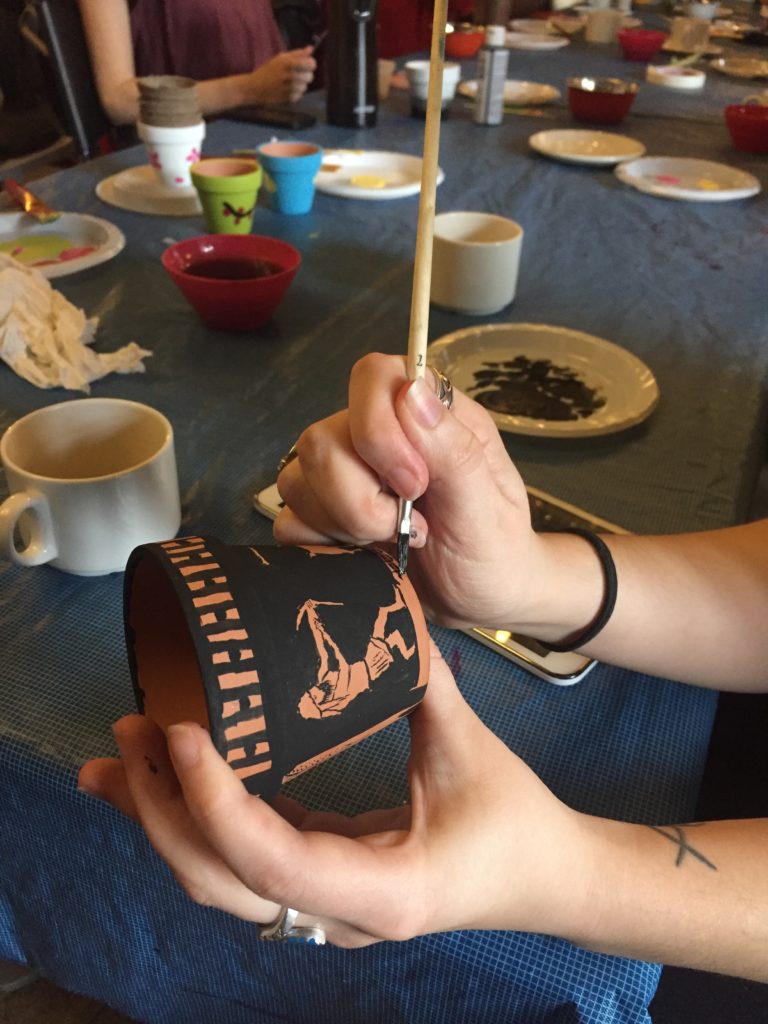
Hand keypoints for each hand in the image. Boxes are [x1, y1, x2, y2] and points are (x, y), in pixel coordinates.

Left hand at [78, 641, 587, 946]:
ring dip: (163, 817)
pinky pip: (241, 861)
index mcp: (379, 891)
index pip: (272, 859)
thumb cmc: (516, 822)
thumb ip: (419, 680)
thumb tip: (383, 604)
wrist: (547, 877)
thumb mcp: (468, 747)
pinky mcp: (317, 885)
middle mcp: (335, 914)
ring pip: (219, 879)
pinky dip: (198, 818)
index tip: (184, 734)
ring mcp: (321, 908)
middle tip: (128, 733)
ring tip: (117, 759)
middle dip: (161, 809)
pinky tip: (170, 778)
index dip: (217, 801)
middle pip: (220, 880)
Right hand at [244, 48, 315, 103]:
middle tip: (299, 75)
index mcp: (286, 62)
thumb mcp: (280, 59)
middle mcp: (287, 74)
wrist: (254, 87)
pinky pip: (299, 95)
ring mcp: (287, 87)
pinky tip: (288, 90)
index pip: (309, 63)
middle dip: (307, 76)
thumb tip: (310, 49)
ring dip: (301, 85)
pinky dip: (296, 94)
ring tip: (292, 83)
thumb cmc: (268, 71)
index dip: (311, 64)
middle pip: (309, 76)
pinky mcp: (286, 98)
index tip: (308, 65)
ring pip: (305, 87)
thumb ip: (296, 54)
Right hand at [274, 353, 546, 629]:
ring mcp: (342, 475)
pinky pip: (288, 521)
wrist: (482, 602)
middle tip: (410, 527)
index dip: (379, 432)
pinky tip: (364, 555)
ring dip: (345, 525)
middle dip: (361, 500)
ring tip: (392, 542)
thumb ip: (453, 449)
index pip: (370, 378)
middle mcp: (376, 435)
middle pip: (320, 440)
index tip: (416, 485)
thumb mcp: (488, 505)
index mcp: (424, 415)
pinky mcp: (322, 518)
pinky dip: (321, 545)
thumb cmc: (495, 548)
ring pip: (296, 481)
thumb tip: (411, 391)